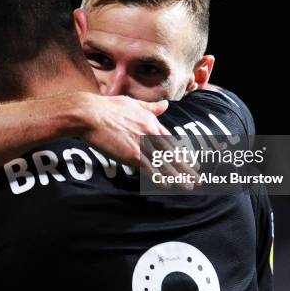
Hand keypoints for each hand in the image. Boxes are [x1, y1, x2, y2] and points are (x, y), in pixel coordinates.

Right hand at [76, 93, 199, 189]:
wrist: (91, 114)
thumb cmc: (108, 108)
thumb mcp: (133, 104)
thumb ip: (151, 107)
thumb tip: (165, 105)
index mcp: (151, 122)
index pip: (171, 141)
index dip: (182, 153)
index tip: (192, 162)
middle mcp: (150, 133)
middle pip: (172, 154)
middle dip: (186, 168)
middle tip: (198, 179)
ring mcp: (142, 144)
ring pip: (164, 163)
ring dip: (178, 176)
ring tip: (189, 186)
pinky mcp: (132, 154)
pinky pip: (149, 169)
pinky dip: (159, 178)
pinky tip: (167, 186)